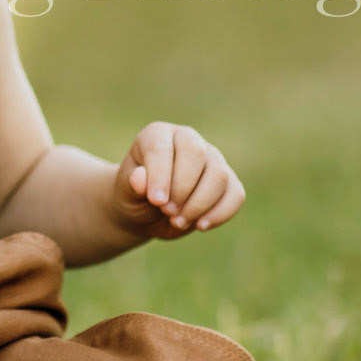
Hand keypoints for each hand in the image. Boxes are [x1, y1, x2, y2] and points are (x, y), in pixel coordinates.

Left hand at [111, 122, 244, 239]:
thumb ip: (132, 185)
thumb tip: (140, 178)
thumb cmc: (134, 196)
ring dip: (199, 204)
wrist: (147, 211)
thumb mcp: (125, 193)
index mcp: (158, 135)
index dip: (161, 175)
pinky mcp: (227, 181)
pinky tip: (200, 225)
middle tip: (167, 212)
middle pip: (196, 154)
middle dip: (182, 189)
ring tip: (178, 221)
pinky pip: (235, 194)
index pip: (162, 148)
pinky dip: (220, 213)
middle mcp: (188, 139)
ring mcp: (211, 158)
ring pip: (219, 175)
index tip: (156, 201)